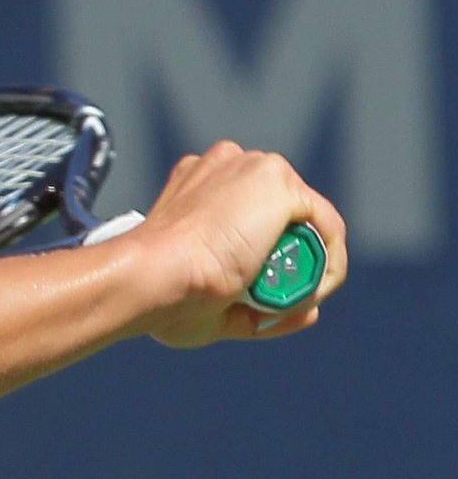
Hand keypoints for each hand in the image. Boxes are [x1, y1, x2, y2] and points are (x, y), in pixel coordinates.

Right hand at [132, 140, 348, 347]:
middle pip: (280, 213)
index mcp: (198, 180)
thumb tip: (309, 314)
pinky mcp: (281, 185)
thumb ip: (257, 302)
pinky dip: (328, 264)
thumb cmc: (162, 294)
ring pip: (306, 220)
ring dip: (306, 262)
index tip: (255, 292)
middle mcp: (228, 165)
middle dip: (285, 258)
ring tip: (285, 301)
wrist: (151, 278)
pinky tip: (313, 292)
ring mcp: (256, 170)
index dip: (263, 254)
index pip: (250, 211)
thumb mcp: (213, 296)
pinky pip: (327, 227)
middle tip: (271, 301)